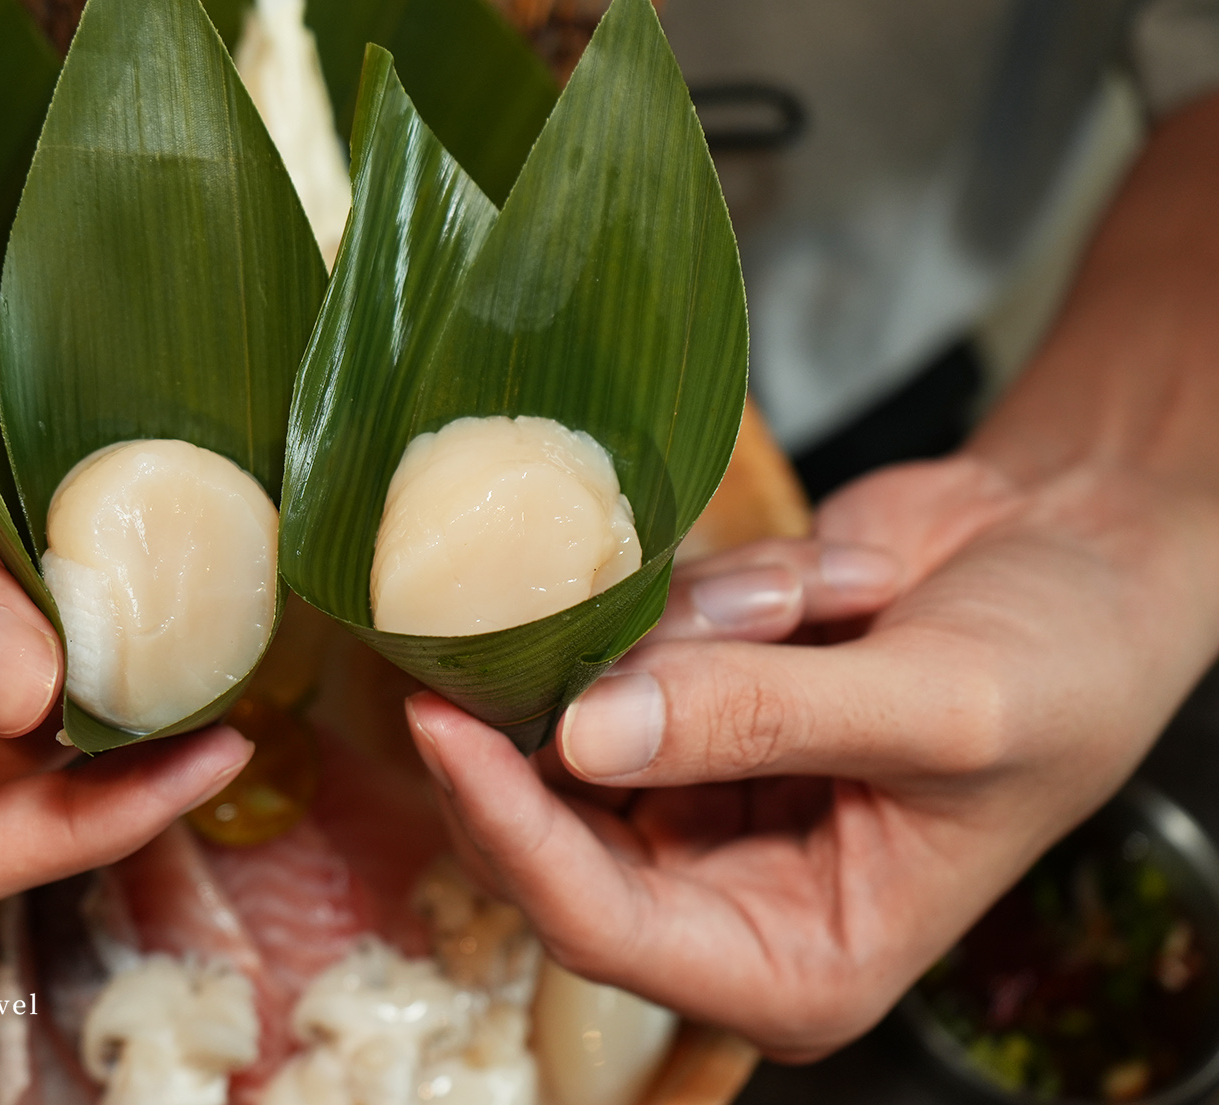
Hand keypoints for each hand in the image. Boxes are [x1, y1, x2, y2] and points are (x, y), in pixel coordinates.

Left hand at [407, 453, 1218, 1058]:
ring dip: (675, 633)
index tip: (443, 723)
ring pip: (577, 719)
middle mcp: (722, 894)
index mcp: (793, 959)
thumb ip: (763, 720)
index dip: (509, 827)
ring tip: (815, 600)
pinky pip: (622, 646)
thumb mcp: (942, 708)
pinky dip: (693, 597)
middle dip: (569, 708)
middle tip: (562, 608)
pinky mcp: (680, 708)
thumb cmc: (1061, 670)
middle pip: (551, 828)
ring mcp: (691, 793)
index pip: (598, 925)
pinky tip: (809, 587)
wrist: (1081, 564)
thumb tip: (588, 731)